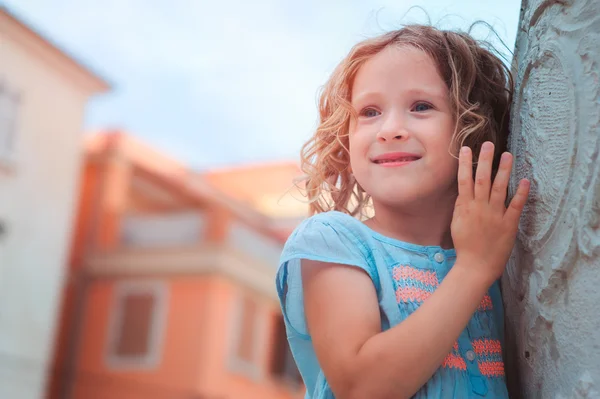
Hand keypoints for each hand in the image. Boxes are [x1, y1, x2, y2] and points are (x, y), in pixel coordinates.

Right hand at [451, 141, 529, 284]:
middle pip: (482, 179)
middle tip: (489, 144)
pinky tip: (525, 180)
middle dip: (485, 160)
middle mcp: (479, 207)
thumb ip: (461, 206)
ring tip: (508, 155)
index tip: (466, 149)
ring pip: (500, 188)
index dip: (465, 163)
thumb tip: (463, 190)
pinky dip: (521, 193)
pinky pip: (516, 205)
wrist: (475, 265)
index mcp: (465, 206)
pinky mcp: (508, 224)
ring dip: (504, 170)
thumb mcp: (456, 222)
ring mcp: (494, 215)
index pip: (464, 180)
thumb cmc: (464, 245)